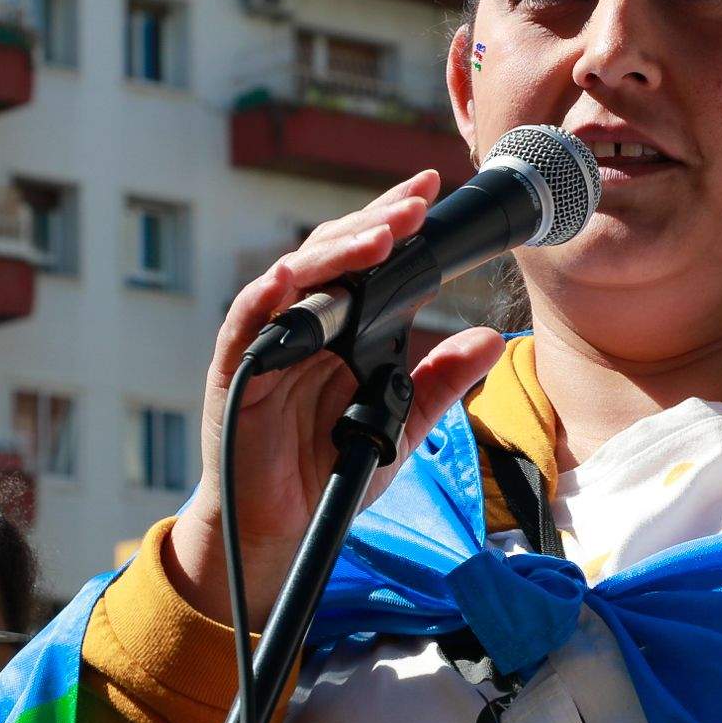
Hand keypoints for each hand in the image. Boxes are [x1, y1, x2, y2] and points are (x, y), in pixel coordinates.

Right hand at [168, 169, 505, 628]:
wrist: (283, 532)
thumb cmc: (332, 470)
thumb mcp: (401, 423)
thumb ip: (440, 381)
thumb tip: (488, 340)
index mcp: (340, 326)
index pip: (367, 258)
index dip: (394, 221)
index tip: (432, 190)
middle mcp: (302, 323)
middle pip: (333, 254)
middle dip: (375, 222)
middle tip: (416, 202)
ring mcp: (265, 343)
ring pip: (294, 276)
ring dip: (336, 251)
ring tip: (381, 233)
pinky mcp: (234, 373)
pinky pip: (246, 323)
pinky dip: (268, 295)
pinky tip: (293, 275)